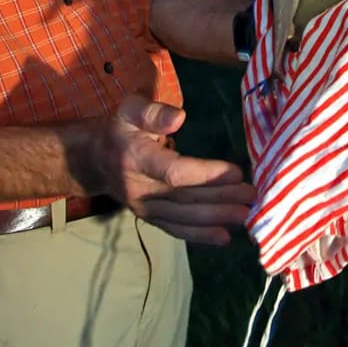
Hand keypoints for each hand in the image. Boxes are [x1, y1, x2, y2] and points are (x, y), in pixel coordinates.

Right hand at [97, 93, 255, 245]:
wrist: (95, 158)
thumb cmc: (120, 128)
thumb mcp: (131, 109)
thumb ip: (153, 112)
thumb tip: (178, 117)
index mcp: (136, 158)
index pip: (174, 171)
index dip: (206, 175)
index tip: (236, 172)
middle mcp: (139, 188)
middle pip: (184, 198)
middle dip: (221, 199)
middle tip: (252, 196)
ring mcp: (143, 208)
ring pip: (183, 216)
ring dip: (216, 218)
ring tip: (246, 216)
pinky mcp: (149, 218)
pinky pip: (176, 229)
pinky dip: (200, 235)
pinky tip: (224, 237)